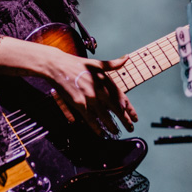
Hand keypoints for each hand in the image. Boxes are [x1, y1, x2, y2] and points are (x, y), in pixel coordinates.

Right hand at [0, 37, 137, 135]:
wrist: (57, 66)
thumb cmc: (76, 64)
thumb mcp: (96, 63)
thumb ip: (113, 64)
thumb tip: (127, 58)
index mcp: (105, 80)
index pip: (121, 97)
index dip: (129, 108)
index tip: (135, 117)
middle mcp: (99, 89)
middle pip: (116, 108)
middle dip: (125, 120)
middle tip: (130, 128)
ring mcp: (89, 97)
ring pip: (104, 116)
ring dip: (112, 126)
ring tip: (117, 132)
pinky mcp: (79, 103)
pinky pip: (90, 118)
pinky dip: (96, 127)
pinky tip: (101, 133)